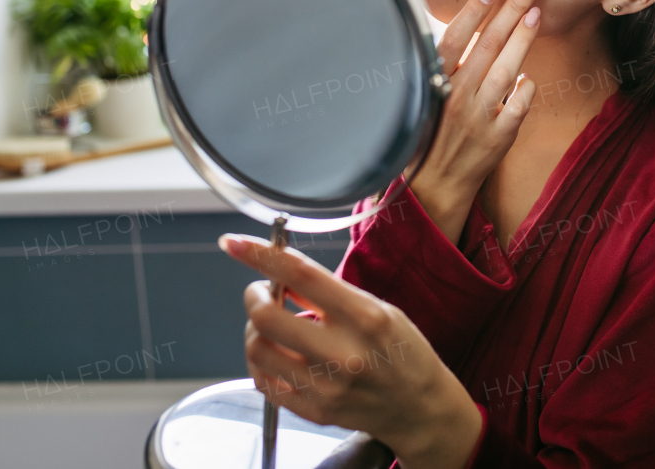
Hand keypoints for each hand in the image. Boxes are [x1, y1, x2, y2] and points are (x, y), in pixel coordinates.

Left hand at [220, 234, 483, 468]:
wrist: (420, 408)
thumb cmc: (403, 352)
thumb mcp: (378, 309)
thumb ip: (330, 294)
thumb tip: (282, 273)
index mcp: (365, 316)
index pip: (300, 275)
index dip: (260, 254)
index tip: (234, 243)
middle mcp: (344, 353)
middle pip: (266, 316)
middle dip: (254, 296)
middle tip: (262, 292)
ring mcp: (326, 386)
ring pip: (257, 349)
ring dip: (255, 330)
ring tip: (273, 327)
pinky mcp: (314, 411)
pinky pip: (264, 382)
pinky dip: (262, 361)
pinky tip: (278, 354)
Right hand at [408, 0, 543, 242]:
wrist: (433, 188)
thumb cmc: (428, 134)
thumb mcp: (424, 97)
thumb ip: (442, 66)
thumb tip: (465, 30)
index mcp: (434, 83)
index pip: (455, 37)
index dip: (474, 10)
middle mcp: (456, 96)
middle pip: (488, 44)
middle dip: (512, 8)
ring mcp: (479, 117)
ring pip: (506, 69)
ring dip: (523, 37)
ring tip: (538, 10)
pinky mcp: (498, 138)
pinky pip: (518, 106)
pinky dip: (525, 89)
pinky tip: (530, 75)